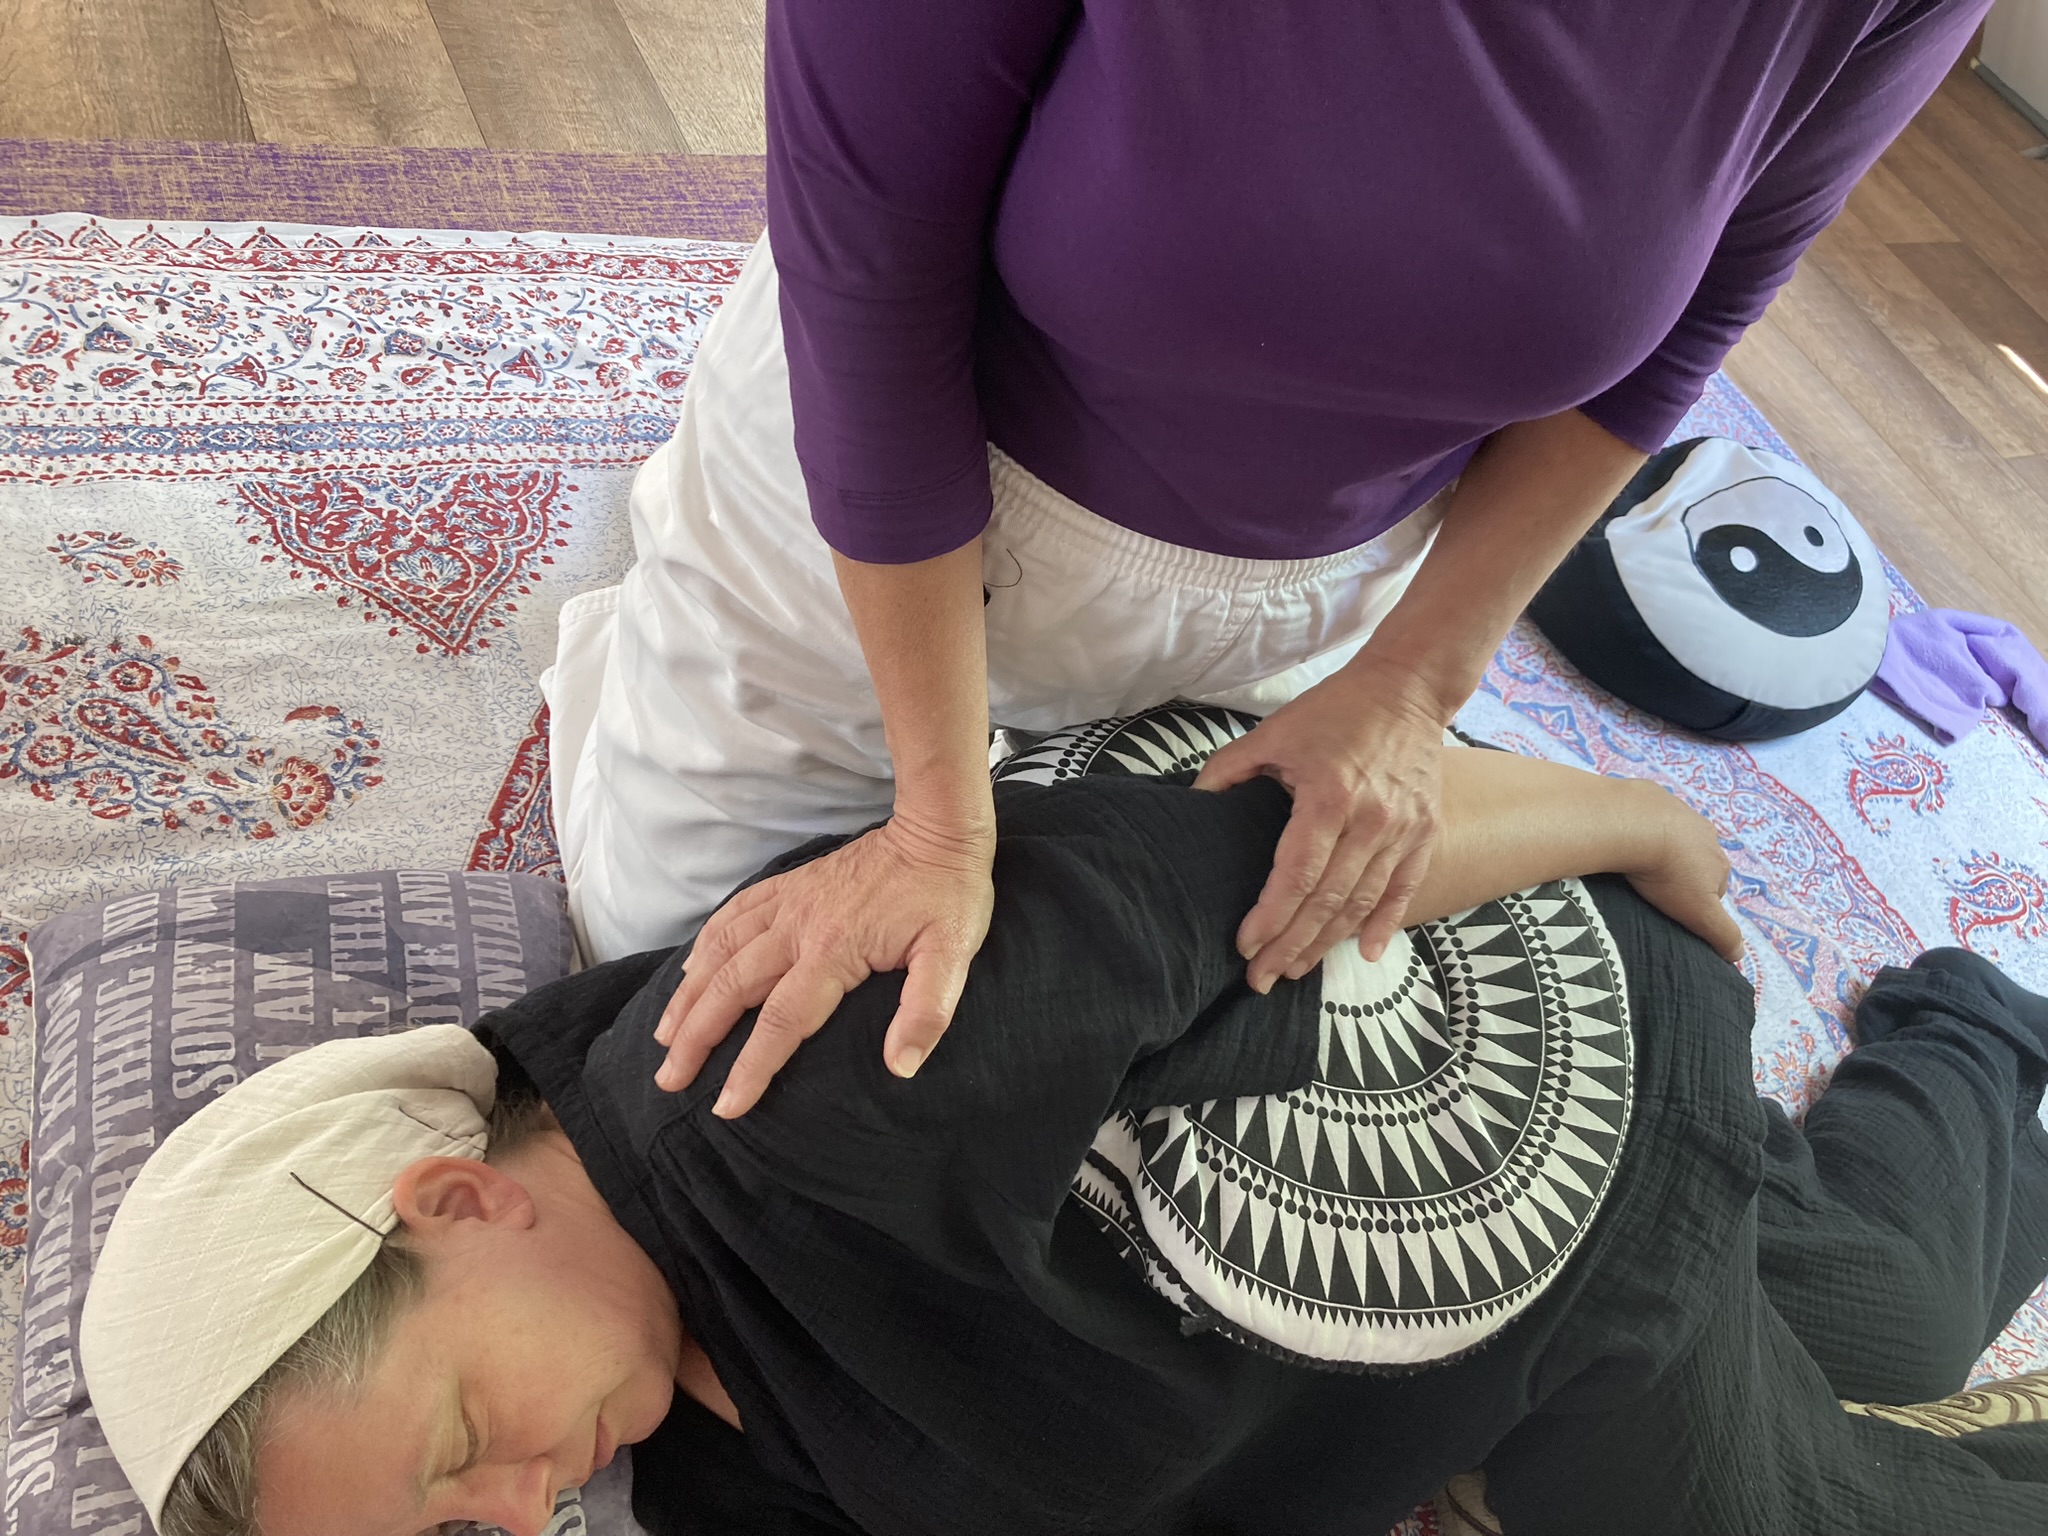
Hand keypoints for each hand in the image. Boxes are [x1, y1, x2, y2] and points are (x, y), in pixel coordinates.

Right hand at [652, 812, 995, 1115]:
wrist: (937, 830)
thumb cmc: (947, 897)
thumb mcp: (952, 956)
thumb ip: (926, 1012)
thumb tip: (900, 1067)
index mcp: (833, 952)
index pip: (780, 1023)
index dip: (751, 1068)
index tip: (726, 1107)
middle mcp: (798, 928)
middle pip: (730, 990)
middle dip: (696, 1038)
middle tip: (669, 1079)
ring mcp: (789, 903)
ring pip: (720, 952)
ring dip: (688, 996)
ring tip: (664, 1035)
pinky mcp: (790, 886)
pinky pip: (734, 914)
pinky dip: (705, 942)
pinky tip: (689, 968)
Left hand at [1192, 660, 1446, 991]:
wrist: (1408, 689)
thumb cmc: (1334, 710)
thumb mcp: (1272, 733)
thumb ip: (1227, 771)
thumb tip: (1189, 807)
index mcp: (1329, 796)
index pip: (1297, 873)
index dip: (1270, 916)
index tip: (1245, 946)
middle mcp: (1371, 821)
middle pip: (1327, 901)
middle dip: (1291, 946)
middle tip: (1261, 979)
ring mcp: (1403, 831)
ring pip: (1361, 904)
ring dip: (1327, 944)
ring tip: (1295, 971)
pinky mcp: (1425, 834)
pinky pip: (1403, 891)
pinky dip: (1384, 925)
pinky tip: (1364, 954)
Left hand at [1619, 785, 1745, 963]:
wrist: (1634, 823)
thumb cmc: (1668, 873)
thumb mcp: (1700, 913)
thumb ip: (1722, 934)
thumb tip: (1739, 956)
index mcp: (1718, 860)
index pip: (1715, 888)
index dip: (1696, 901)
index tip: (1673, 909)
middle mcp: (1704, 833)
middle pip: (1695, 860)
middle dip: (1679, 873)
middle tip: (1652, 888)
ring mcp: (1677, 811)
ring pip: (1672, 837)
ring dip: (1659, 849)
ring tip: (1635, 865)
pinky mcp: (1648, 797)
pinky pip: (1645, 816)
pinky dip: (1637, 827)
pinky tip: (1622, 839)